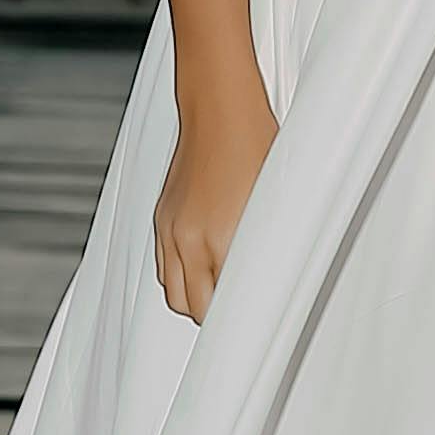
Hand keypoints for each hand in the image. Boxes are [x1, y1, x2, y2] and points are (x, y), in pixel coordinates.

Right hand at [152, 66, 277, 315]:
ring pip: (172, 292)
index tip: (253, 326)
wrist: (219, 108)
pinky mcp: (161, 218)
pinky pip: (163, 266)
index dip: (237, 320)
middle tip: (241, 312)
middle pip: (192, 308)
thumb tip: (265, 281)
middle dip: (215, 316)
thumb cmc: (255, 145)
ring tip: (222, 292)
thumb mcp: (273, 203)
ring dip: (194, 298)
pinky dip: (180, 275)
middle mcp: (187, 241)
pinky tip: (202, 266)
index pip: (220, 308)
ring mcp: (169, 230)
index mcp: (218, 241)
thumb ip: (263, 250)